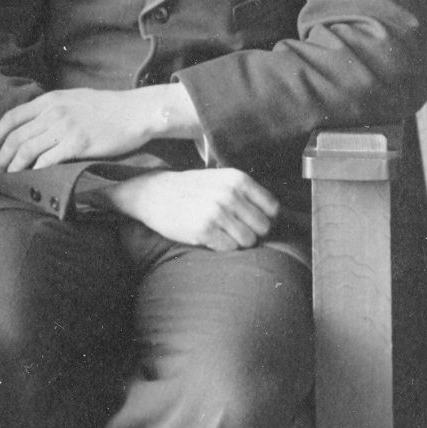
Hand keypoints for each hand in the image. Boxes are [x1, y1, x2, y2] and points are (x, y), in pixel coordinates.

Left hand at [0, 84, 191, 172]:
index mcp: (50, 99)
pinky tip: (32, 178)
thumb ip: (53, 108)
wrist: (136, 112)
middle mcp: (53, 112)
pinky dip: (35, 171)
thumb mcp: (74, 99)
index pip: (12, 117)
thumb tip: (34, 123)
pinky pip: (47, 160)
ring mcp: (65, 128)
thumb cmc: (108, 108)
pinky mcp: (77, 144)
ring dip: (14, 166)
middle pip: (16, 137)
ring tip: (10, 176)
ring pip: (27, 150)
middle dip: (2, 156)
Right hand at [105, 168, 279, 250]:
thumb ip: (245, 193)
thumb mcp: (219, 180)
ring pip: (248, 240)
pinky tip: (207, 235)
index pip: (272, 208)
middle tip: (232, 227)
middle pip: (263, 227)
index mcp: (237, 179)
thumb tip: (275, 216)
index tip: (249, 219)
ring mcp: (216, 212)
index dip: (263, 217)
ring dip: (236, 241)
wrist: (151, 193)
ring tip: (219, 231)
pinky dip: (221, 246)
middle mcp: (229, 194)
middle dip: (251, 231)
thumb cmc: (189, 189)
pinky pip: (229, 248)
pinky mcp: (204, 229)